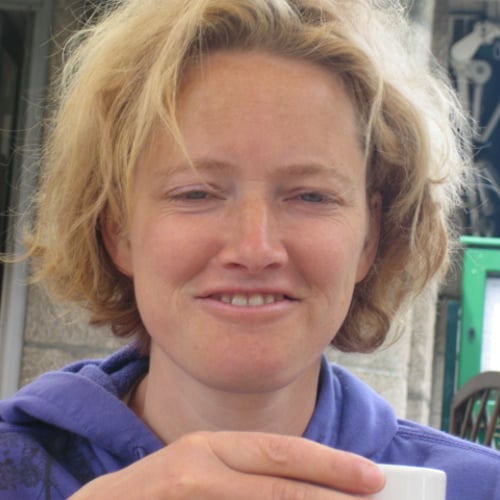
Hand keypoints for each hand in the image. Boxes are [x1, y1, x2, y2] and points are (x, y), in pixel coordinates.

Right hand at [69, 431, 384, 498]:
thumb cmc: (161, 492)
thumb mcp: (203, 470)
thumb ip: (247, 477)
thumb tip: (310, 489)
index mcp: (212, 448)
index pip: (281, 451)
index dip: (329, 464)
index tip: (372, 476)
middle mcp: (201, 467)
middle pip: (280, 486)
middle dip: (333, 495)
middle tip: (377, 498)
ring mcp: (188, 494)